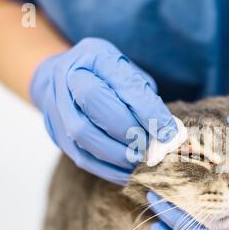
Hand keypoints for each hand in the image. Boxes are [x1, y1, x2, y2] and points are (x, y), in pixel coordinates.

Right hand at [30, 38, 177, 184]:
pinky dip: (110, 170)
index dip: (149, 111)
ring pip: (85, 134)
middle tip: (154, 146)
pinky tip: (130, 173)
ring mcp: (58, 107)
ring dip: (119, 153)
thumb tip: (169, 131)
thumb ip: (146, 98)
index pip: (123, 84)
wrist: (59, 81)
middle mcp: (69, 77)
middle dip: (130, 130)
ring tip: (144, 160)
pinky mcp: (58, 135)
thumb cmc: (106, 77)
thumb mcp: (129, 74)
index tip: (170, 132)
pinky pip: (82, 157)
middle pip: (96, 104)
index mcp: (95, 56)